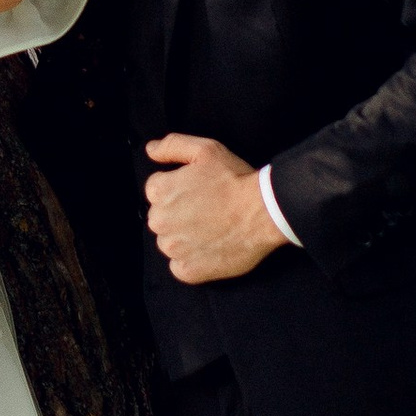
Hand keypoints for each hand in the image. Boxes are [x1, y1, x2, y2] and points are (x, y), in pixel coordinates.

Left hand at [144, 135, 284, 285]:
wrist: (264, 211)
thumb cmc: (235, 179)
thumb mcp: (204, 150)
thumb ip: (172, 145)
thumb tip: (151, 149)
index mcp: (159, 191)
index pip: (157, 190)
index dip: (178, 188)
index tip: (198, 190)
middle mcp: (159, 221)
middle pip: (161, 218)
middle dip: (178, 214)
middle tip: (207, 209)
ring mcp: (174, 248)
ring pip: (170, 243)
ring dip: (184, 238)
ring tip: (211, 229)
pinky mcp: (189, 270)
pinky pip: (180, 267)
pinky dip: (192, 261)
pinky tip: (210, 248)